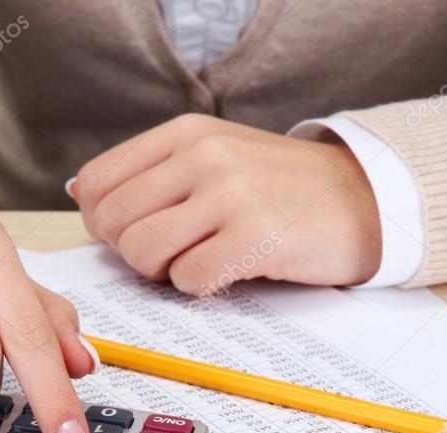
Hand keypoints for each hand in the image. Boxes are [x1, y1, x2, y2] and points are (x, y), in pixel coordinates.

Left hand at [71, 114, 380, 294]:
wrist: (363, 199)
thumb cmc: (282, 187)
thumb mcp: (216, 155)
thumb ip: (152, 171)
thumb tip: (82, 192)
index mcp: (186, 133)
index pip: (99, 181)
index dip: (102, 221)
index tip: (132, 233)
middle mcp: (203, 156)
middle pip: (115, 222)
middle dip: (131, 252)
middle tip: (169, 255)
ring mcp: (230, 195)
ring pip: (143, 250)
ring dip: (161, 271)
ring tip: (196, 261)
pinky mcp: (254, 239)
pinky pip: (188, 279)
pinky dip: (198, 287)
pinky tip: (227, 271)